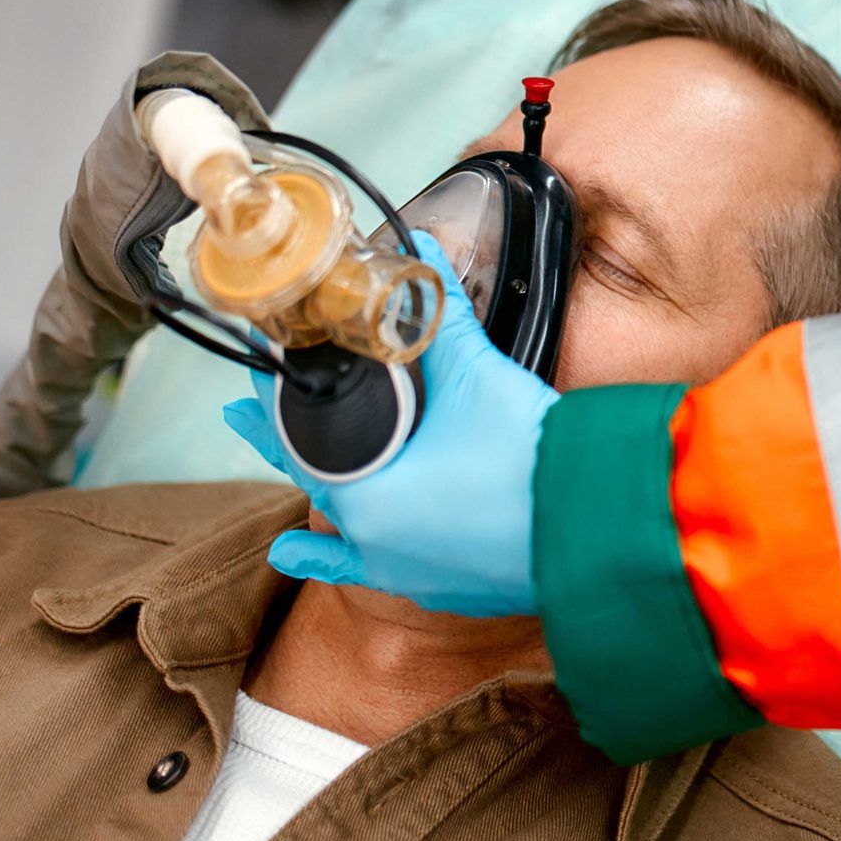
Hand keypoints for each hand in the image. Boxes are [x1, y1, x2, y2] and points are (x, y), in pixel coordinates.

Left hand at [225, 241, 557, 616]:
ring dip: (320, 515)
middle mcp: (376, 544)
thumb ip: (440, 314)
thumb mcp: (477, 375)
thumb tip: (421, 251)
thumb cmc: (532, 458)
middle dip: (281, 446)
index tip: (248, 385)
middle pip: (315, 482)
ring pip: (347, 536)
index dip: (271, 407)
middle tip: (243, 415)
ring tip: (284, 523)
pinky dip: (347, 565)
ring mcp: (410, 574)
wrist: (597, 527)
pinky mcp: (449, 590)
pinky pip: (383, 575)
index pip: (295, 442)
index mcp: (366, 496)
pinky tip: (312, 561)